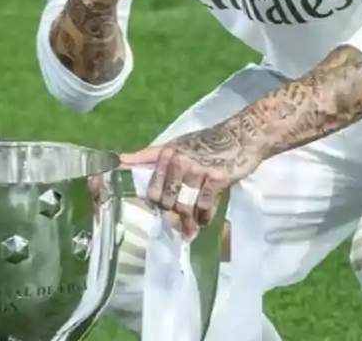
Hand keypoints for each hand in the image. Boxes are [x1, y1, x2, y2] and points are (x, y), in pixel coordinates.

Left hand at [120, 123, 260, 238]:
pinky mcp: (217, 179)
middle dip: (174, 216)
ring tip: (192, 226)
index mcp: (165, 154)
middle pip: (168, 202)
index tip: (164, 212)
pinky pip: (206, 206)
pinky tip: (205, 219)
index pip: (152, 190)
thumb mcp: (174, 146)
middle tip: (180, 223)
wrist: (240, 136)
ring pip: (186, 206)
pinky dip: (205, 218)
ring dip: (189, 221)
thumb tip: (121, 160)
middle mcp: (178, 162)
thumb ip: (148, 157)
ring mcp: (198, 170)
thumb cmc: (204, 143)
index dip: (157, 205)